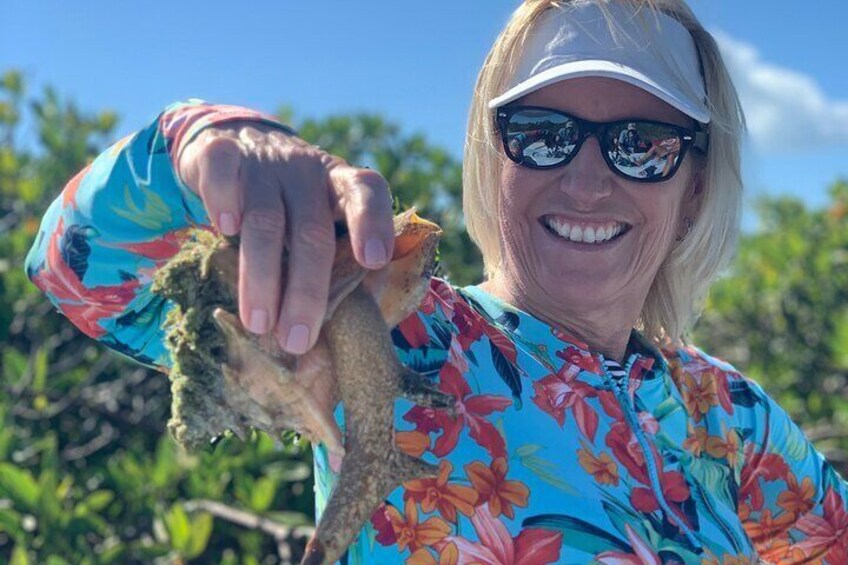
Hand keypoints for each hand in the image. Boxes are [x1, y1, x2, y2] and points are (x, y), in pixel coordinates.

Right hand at [177, 121, 393, 354]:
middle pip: (312, 230)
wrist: (233, 142)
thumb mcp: (317, 221)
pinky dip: (224, 202)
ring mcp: (264, 162)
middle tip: (297, 338)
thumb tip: (348, 326)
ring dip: (262, 276)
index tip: (374, 261)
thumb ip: (337, 262)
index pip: (367, 192)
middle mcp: (307, 171)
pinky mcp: (220, 151)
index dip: (373, 224)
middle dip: (307, 290)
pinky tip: (225, 230)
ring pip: (265, 219)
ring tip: (258, 323)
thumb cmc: (287, 204)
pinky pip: (223, 174)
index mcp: (340, 185)